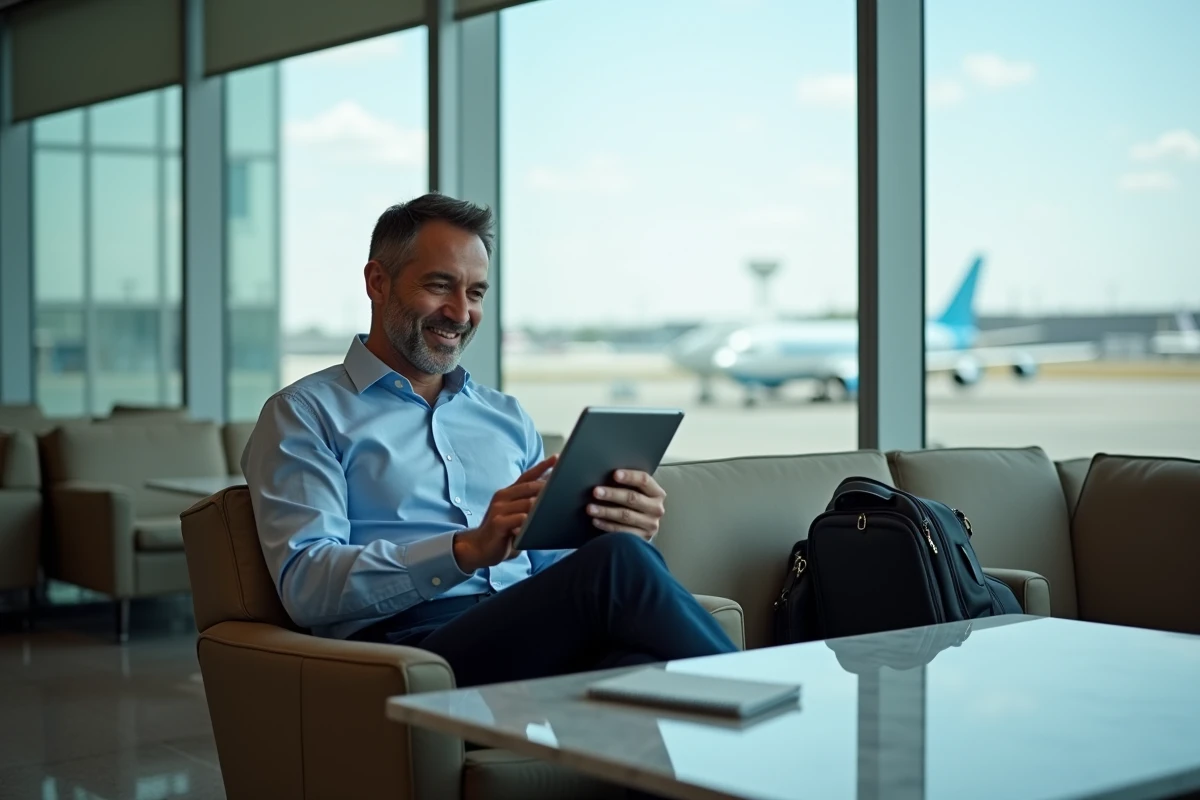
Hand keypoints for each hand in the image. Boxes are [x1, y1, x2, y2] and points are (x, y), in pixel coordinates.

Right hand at [453, 456, 555, 572]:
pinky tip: (539, 524)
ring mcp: (499, 509)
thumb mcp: (517, 514)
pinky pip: (518, 519)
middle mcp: (503, 497)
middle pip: (529, 487)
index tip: (557, 458)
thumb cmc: (504, 531)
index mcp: (508, 493)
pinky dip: (529, 520)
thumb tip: (552, 494)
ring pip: (527, 503)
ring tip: (558, 505)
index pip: (527, 476)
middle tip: (565, 486)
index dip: (542, 466)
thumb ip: (529, 504)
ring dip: (542, 505)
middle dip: (548, 486)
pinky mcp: (498, 523)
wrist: (480, 548)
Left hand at [586, 469, 665, 541]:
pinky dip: (606, 525)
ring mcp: (650, 525)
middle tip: (595, 491)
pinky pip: (621, 531)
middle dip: (612, 494)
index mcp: (657, 493)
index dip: (630, 476)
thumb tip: (605, 476)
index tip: (614, 474)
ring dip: (605, 511)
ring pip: (625, 516)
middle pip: (633, 498)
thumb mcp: (639, 492)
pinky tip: (595, 520)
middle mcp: (656, 509)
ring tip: (590, 508)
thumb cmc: (637, 504)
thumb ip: (629, 484)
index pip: (644, 480)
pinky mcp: (642, 538)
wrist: (644, 527)